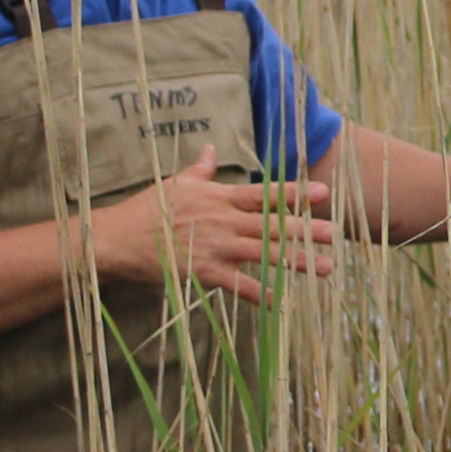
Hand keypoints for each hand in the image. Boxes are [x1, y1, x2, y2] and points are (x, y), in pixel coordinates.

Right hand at [95, 146, 336, 306]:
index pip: (263, 194)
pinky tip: (280, 301)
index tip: (322, 192)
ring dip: (295, 261)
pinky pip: (237, 284)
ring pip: (263, 253)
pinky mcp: (202, 271)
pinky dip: (259, 294)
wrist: (116, 239)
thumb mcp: (174, 183)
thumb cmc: (144, 210)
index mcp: (217, 197)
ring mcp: (214, 247)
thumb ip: (200, 170)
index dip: (294, 193)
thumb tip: (212, 149)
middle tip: (335, 233)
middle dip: (305, 230)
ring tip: (323, 267)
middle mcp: (221, 220)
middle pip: (271, 225)